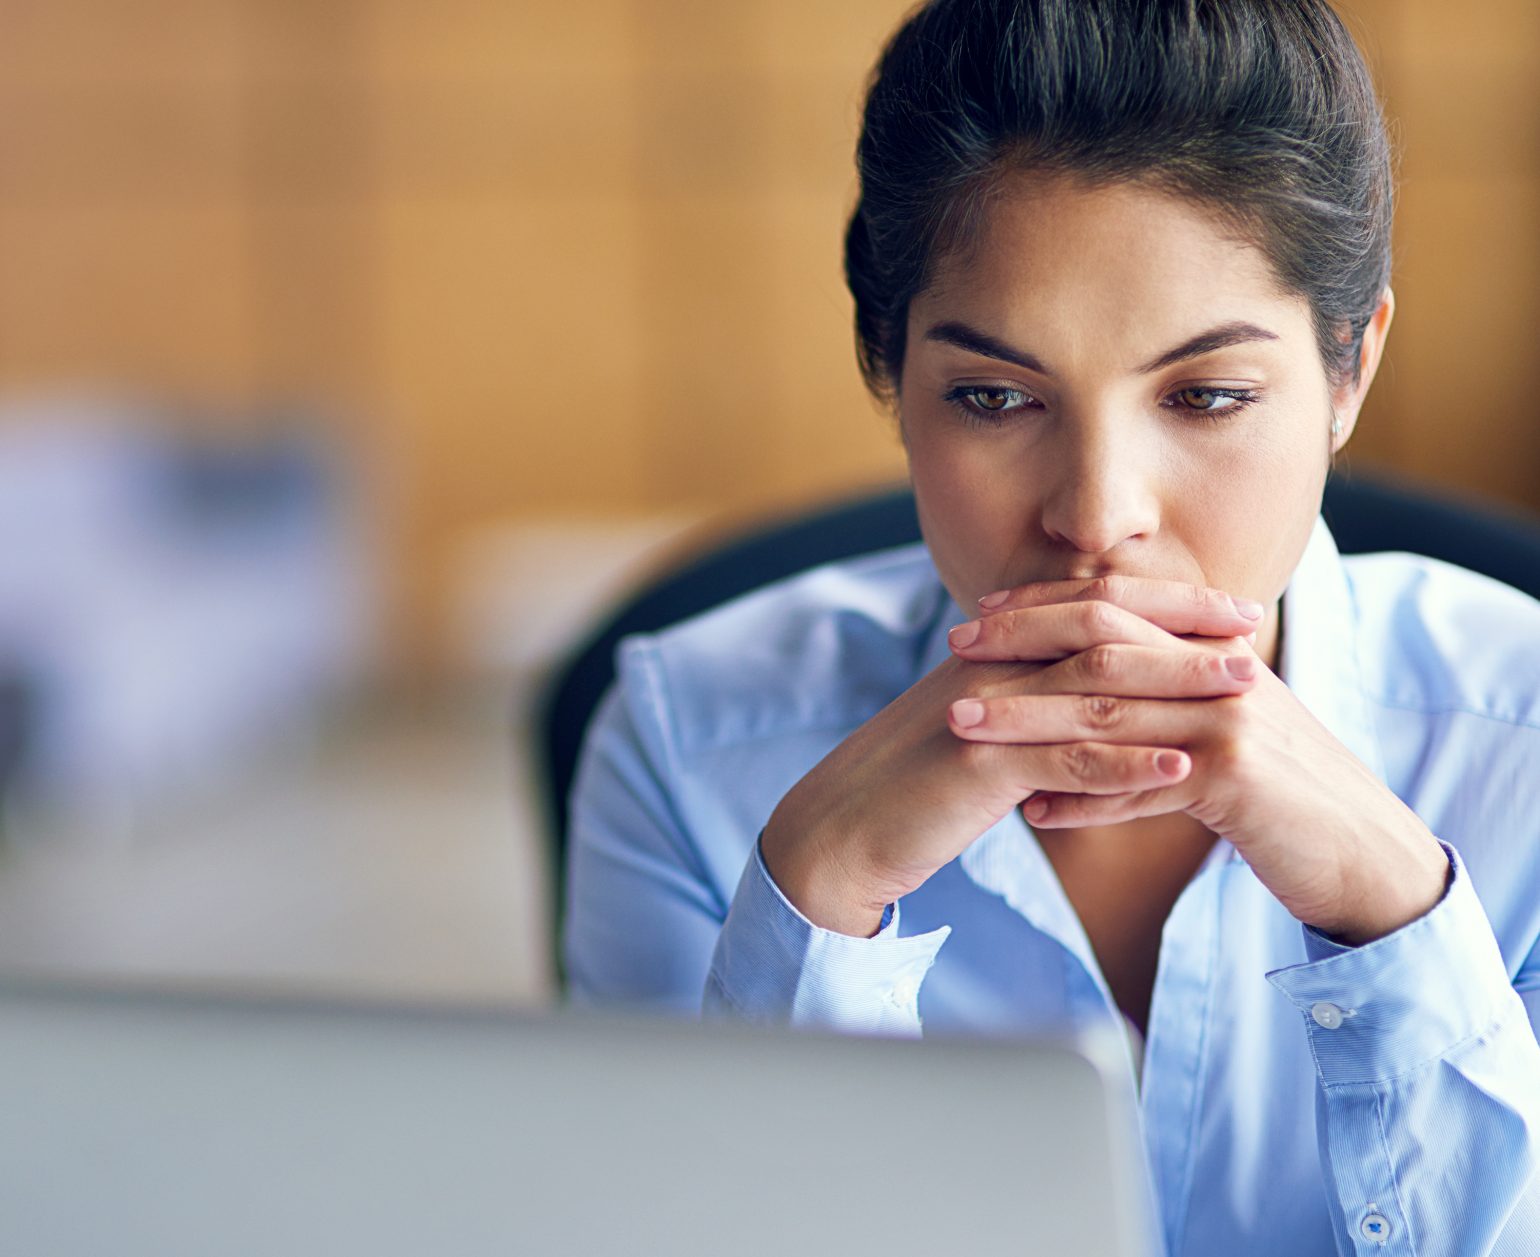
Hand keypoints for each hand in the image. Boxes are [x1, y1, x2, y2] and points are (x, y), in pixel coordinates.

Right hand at [759, 578, 1262, 935]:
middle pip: (1103, 629)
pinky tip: (1182, 771)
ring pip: (1095, 685)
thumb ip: (1034, 702)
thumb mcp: (981, 727)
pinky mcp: (978, 765)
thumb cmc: (915, 783)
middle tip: (1254, 632)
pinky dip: (1128, 764)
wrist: (842, 827)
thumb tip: (1099, 694)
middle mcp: (993, 664)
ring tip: (1245, 692)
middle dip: (1184, 629)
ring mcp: (986, 711)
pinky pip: (1065, 760)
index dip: (1165, 602)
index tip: (1231, 609)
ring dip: (1175, 685)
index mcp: (996, 650)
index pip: (1092, 605)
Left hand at [947, 577, 1450, 943]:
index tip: (980, 616)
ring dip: (1028, 720)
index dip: (1045, 606)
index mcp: (1213, 651)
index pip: (1118, 608)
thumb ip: (1157, 713)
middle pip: (1104, 643)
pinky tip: (1032, 814)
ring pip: (1109, 712)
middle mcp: (1221, 672)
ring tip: (962, 727)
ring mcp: (1231, 721)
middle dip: (1021, 642)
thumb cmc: (1280, 798)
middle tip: (953, 648)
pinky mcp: (1237, 778)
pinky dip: (1083, 800)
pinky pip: (1141, 785)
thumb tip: (1075, 723)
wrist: (1364, 853)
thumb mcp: (1217, 739)